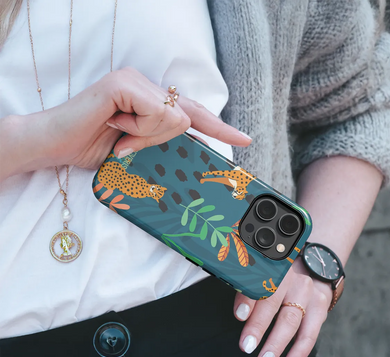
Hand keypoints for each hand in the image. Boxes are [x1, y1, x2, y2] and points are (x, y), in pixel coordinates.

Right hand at [11, 67, 250, 174]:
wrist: (54, 146)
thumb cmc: (93, 149)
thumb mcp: (137, 150)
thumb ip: (162, 142)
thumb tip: (188, 141)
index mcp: (151, 100)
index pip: (193, 113)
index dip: (219, 127)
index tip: (243, 139)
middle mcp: (147, 85)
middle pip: (186, 117)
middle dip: (162, 140)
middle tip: (126, 140)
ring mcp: (136, 80)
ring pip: (173, 118)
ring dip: (146, 137)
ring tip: (117, 132)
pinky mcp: (123, 83)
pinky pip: (156, 113)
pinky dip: (138, 129)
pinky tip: (115, 125)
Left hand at [233, 258, 332, 356]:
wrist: (312, 264)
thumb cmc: (277, 273)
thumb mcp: (261, 273)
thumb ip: (248, 288)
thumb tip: (239, 313)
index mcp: (271, 265)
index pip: (257, 282)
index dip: (248, 298)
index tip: (239, 315)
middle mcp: (290, 276)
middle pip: (272, 301)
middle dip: (258, 326)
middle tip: (246, 346)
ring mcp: (307, 291)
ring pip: (291, 320)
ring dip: (276, 343)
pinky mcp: (320, 305)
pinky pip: (310, 332)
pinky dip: (299, 351)